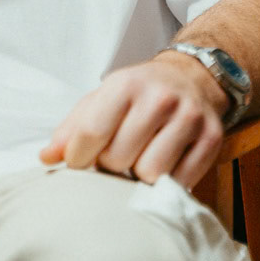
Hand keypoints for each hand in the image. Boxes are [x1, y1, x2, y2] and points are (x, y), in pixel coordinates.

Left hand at [38, 51, 227, 187]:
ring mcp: (189, 118)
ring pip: (151, 173)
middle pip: (119, 158)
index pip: (93, 131)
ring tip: (139, 159)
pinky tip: (163, 164)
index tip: (77, 162)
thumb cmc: (138, 93)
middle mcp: (160, 98)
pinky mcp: (212, 138)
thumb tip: (46, 158)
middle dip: (110, 165)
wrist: (191, 77)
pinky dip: (167, 183)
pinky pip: (180, 181)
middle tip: (116, 156)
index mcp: (126, 84)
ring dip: (139, 176)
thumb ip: (71, 129)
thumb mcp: (101, 99)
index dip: (78, 157)